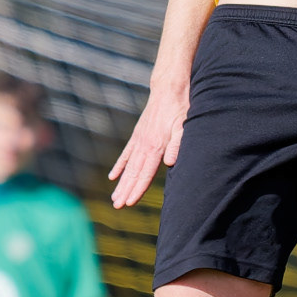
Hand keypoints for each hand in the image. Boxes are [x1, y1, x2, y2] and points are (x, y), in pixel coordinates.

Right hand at [109, 91, 187, 207]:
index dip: (137, 189)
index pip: (145, 173)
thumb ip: (177, 145)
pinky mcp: (138, 135)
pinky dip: (119, 166)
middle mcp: (144, 145)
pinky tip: (113, 177)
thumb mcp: (183, 126)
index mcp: (155, 146)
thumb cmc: (180, 108)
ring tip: (114, 198)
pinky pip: (126, 154)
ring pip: (128, 167)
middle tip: (117, 207)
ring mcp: (139, 140)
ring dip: (121, 183)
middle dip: (126, 191)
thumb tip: (171, 163)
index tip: (129, 203)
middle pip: (133, 173)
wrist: (168, 89)